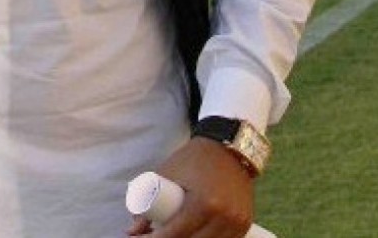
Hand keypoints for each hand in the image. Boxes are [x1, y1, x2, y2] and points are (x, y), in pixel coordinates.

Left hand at [127, 137, 254, 236]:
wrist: (228, 147)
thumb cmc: (194, 158)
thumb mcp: (168, 174)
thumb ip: (148, 201)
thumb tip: (133, 230)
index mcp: (203, 203)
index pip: (175, 234)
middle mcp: (223, 217)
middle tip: (153, 235)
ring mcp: (237, 223)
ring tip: (172, 232)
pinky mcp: (244, 225)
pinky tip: (193, 234)